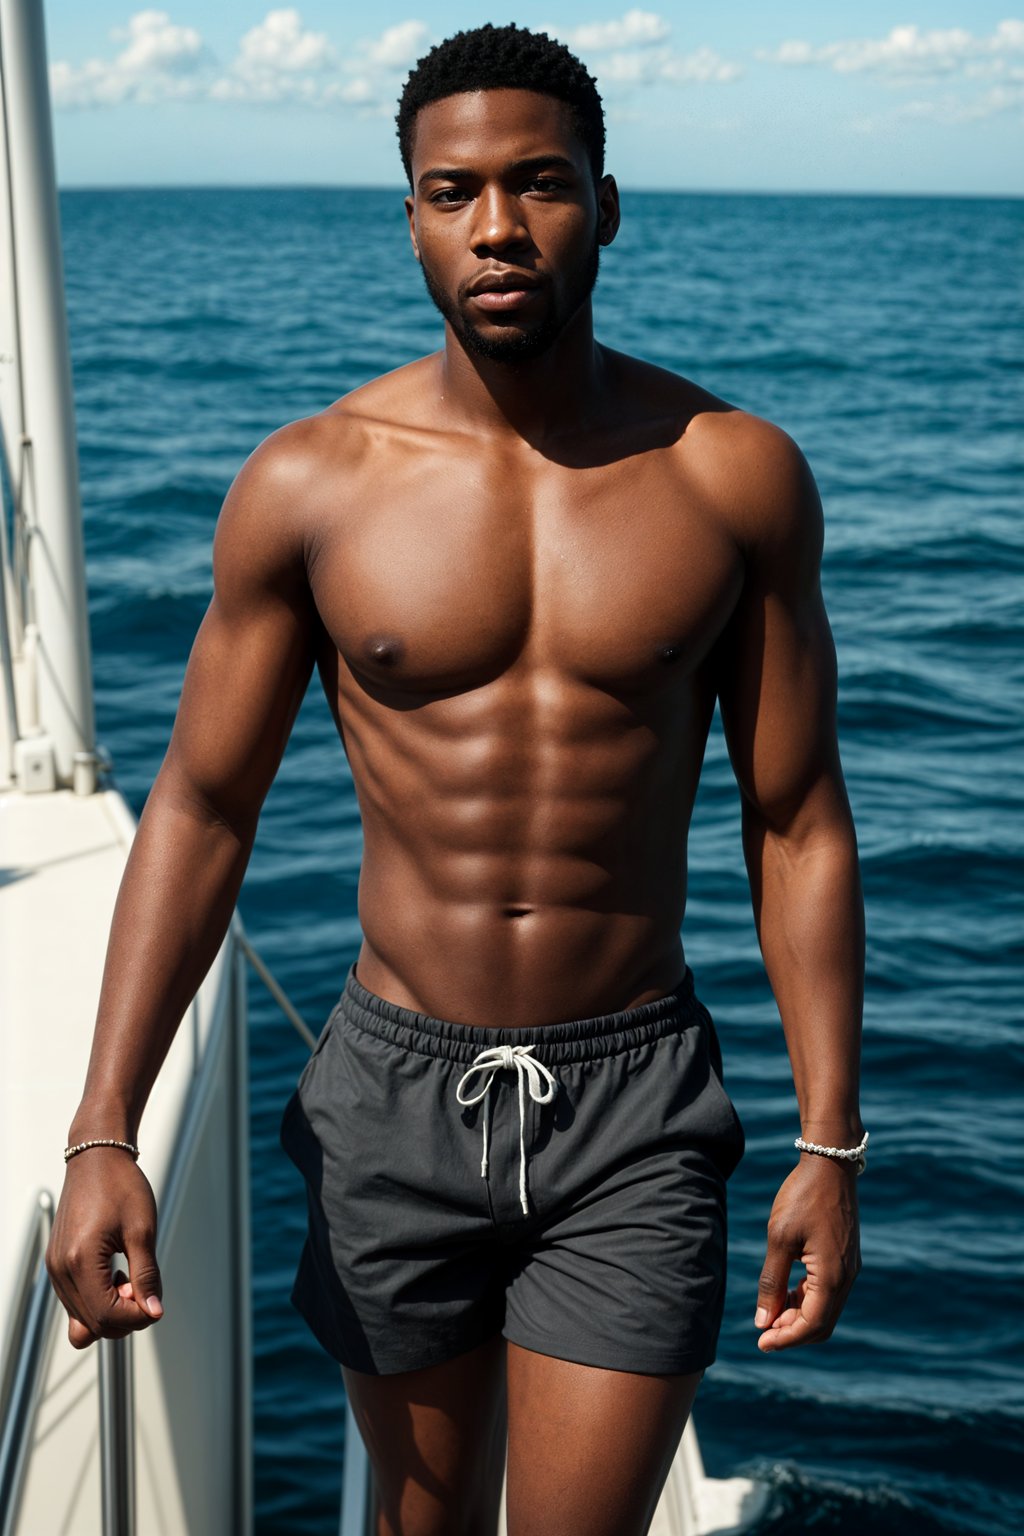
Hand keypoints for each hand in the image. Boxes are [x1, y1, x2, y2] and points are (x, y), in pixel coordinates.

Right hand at [46, 1150, 163, 1348]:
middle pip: (91, 1324)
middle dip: (123, 1318)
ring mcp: (55, 1268)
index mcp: (80, 1260)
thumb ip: (147, 1276)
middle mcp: (61, 1269)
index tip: (155, 1304)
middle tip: (143, 1288)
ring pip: (81, 1318)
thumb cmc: (120, 1186)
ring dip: (110, 1311)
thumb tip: (153, 1310)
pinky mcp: (57, 1264)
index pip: (105, 1316)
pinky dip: (96, 1299)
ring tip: (129, 1279)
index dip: (135, 1318)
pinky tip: (115, 1276)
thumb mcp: (142, 1231)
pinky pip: (74, 1301)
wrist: (97, 1159)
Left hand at [754, 1155, 860, 1352]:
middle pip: (821, 1323)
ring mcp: (848, 1268)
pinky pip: (827, 1291)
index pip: (812, 1325)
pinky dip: (807, 1299)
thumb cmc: (802, 1197)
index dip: (786, 1339)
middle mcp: (846, 1278)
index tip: (760, 1343)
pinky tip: (786, 1292)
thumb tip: (762, 1321)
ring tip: (769, 1312)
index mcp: (832, 1277)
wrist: (830, 1163)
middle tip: (762, 1331)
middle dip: (792, 1332)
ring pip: (825, 1308)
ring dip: (799, 1316)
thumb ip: (771, 1281)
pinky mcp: (845, 1257)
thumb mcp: (779, 1238)